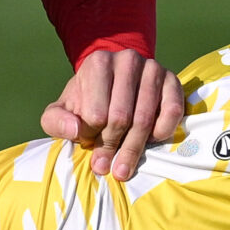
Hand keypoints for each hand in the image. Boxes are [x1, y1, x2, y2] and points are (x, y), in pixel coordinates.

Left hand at [41, 47, 181, 179]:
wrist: (113, 84)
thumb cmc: (86, 102)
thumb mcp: (61, 111)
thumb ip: (56, 122)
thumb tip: (76, 131)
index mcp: (98, 63)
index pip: (96, 112)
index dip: (91, 135)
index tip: (87, 144)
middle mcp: (128, 60)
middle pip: (121, 117)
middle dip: (111, 147)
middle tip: (104, 168)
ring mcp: (153, 69)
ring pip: (145, 119)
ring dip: (133, 149)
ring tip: (122, 169)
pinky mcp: (172, 81)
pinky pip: (172, 112)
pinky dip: (161, 132)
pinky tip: (150, 141)